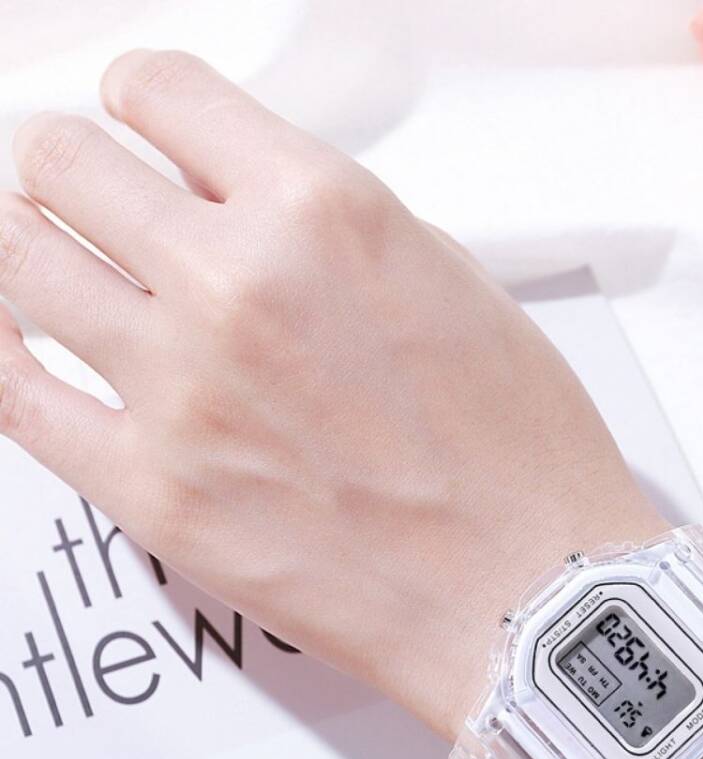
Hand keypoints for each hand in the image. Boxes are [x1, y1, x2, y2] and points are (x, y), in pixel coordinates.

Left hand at [0, 51, 663, 740]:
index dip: (148, 106)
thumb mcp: (457, 292)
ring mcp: (180, 390)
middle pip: (64, 164)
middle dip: (80, 174)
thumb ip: (340, 237)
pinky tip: (23, 348)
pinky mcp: (151, 492)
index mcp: (325, 215)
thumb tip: (261, 217)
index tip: (149, 132)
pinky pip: (13, 395)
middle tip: (103, 205)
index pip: (161, 92)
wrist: (526, 599)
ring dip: (36, 252)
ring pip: (16, 261)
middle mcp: (238, 285)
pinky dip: (5, 356)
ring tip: (68, 275)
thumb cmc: (521, 463)